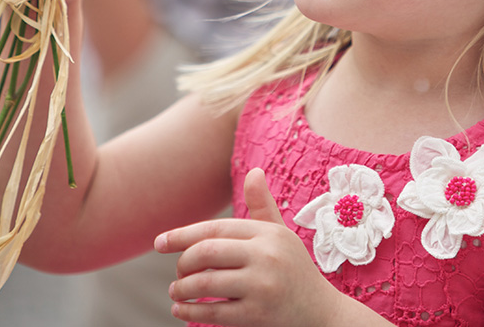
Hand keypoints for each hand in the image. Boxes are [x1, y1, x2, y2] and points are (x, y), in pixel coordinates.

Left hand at [155, 168, 338, 326]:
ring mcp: (262, 286)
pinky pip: (215, 312)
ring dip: (182, 288)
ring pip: (206, 282)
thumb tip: (254, 171)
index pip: (215, 229)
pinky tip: (181, 310)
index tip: (159, 242)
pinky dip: (191, 311)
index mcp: (268, 232)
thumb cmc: (295, 270)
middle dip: (183, 262)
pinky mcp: (259, 315)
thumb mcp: (281, 235)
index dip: (183, 234)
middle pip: (207, 252)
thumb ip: (263, 205)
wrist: (324, 314)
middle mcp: (266, 255)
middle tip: (175, 271)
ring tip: (175, 291)